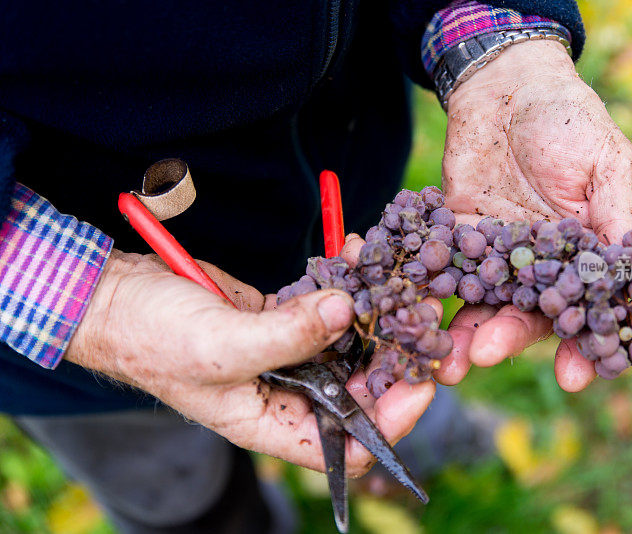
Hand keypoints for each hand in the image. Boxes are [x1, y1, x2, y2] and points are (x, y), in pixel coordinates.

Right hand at [66, 250, 433, 475]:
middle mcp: (286, 393)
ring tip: (399, 275)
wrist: (117, 298)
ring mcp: (286, 353)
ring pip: (347, 343)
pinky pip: (325, 305)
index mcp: (271, 422)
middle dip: (394, 356)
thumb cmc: (152, 336)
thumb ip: (287, 336)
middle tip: (423, 316)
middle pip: (359, 390)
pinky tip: (359, 251)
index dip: (390, 421)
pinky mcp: (281, 317)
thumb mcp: (220, 344)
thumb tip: (349, 311)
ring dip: (375, 311)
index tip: (422, 383)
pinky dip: (344, 282)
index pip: (345, 445)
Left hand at [439, 40, 631, 390]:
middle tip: (487, 353)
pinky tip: (418, 312)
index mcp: (585, 256)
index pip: (587, 311)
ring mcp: (497, 256)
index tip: (575, 376)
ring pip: (484, 303)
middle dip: (510, 338)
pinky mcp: (457, 239)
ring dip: (466, 332)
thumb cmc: (569, 122)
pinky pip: (445, 271)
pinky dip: (432, 292)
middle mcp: (540, 266)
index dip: (583, 345)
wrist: (506, 89)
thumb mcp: (606, 163)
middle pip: (528, 314)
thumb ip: (617, 215)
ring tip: (449, 358)